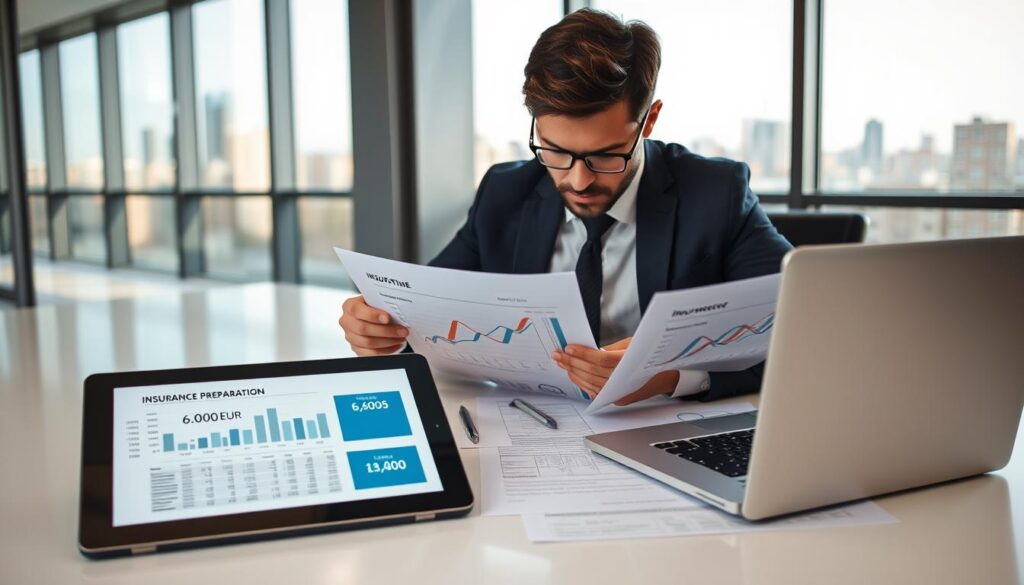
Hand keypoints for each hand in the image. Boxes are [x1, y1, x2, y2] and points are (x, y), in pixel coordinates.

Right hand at [338, 295, 408, 355]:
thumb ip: (381, 304)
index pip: (357, 310)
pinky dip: (386, 350)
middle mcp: (346, 321)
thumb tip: (397, 311)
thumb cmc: (375, 307)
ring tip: (401, 338)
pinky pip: (371, 353)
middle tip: (402, 331)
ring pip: (368, 343)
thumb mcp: (376, 301)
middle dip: (386, 331)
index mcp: (349, 306)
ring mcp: (350, 337)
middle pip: (363, 329)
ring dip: (388, 341)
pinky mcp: (356, 348)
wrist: (372, 316)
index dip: (372, 315)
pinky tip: (396, 345)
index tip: (387, 318)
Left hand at [552, 337, 680, 404]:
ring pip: (591, 382)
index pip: (602, 359)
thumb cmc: (652, 356)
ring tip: (562, 363)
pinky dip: (582, 383)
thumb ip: (611, 349)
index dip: (583, 354)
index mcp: (631, 363)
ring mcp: (621, 392)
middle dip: (572, 362)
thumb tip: (590, 350)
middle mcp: (625, 380)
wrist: (667, 376)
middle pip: (592, 372)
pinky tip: (573, 375)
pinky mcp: (617, 399)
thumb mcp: (632, 344)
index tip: (569, 348)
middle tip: (558, 355)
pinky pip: (595, 391)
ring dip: (573, 373)